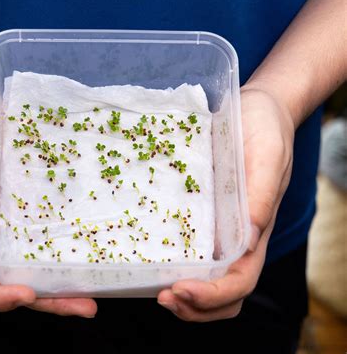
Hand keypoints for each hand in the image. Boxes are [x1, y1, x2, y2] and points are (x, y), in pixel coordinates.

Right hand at [0, 79, 96, 316]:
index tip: (26, 294)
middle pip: (9, 281)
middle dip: (46, 300)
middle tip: (85, 306)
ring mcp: (5, 218)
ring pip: (30, 263)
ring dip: (61, 282)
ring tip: (95, 291)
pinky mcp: (23, 201)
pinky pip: (43, 232)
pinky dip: (63, 249)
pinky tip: (89, 251)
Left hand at [157, 87, 294, 320]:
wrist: (255, 110)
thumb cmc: (267, 131)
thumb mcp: (268, 157)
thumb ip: (260, 197)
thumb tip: (247, 241)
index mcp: (256, 232)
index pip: (240, 281)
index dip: (213, 295)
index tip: (181, 289)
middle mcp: (236, 239)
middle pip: (222, 293)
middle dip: (194, 306)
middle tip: (162, 298)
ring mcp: (217, 229)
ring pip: (205, 280)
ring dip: (182, 295)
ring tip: (152, 290)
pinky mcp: (201, 214)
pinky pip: (188, 249)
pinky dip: (172, 266)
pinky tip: (149, 260)